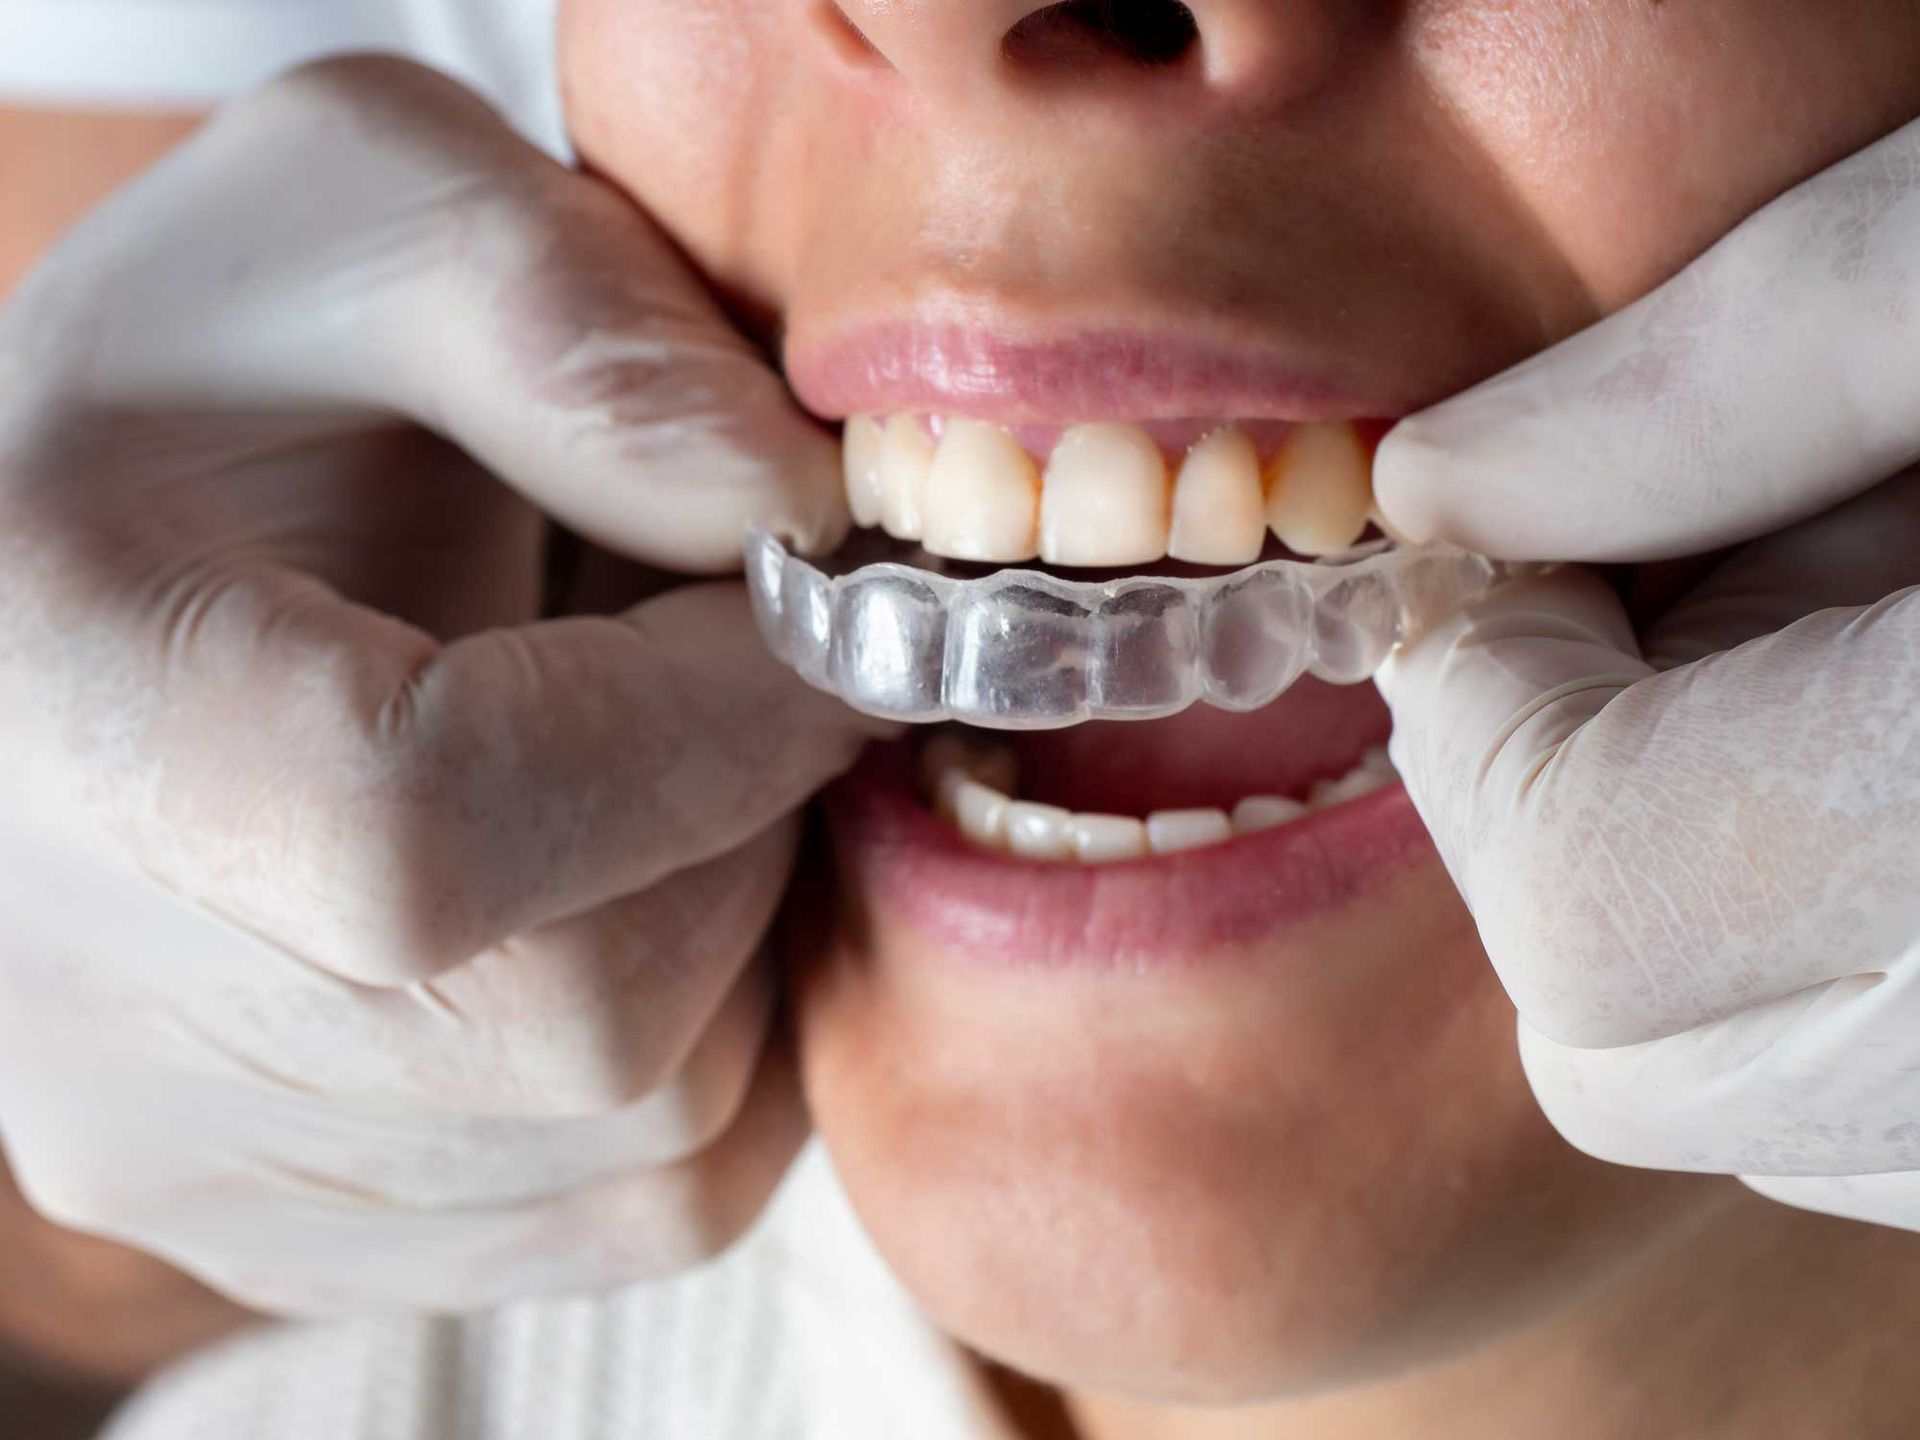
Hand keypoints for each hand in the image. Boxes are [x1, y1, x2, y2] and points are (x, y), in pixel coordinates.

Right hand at [0, 56, 882, 1314]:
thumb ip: (582, 324)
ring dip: (748, 924)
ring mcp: (187, 1151)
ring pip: (650, 1137)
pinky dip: (716, 1035)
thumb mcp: (371, 197)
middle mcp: (81, 994)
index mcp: (61, 694)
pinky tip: (630, 880)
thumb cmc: (233, 368)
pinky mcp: (294, 1227)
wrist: (109, 556)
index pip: (427, 827)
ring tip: (655, 758)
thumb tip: (805, 531)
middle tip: (744, 673)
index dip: (709, 727)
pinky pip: (635, 1204)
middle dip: (754, 822)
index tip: (822, 610)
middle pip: (585, 1025)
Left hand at [1371, 116, 1919, 1229]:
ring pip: (1737, 1092)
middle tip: (1680, 579)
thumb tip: (1448, 487)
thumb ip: (1709, 386)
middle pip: (1622, 1035)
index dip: (1491, 707)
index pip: (1583, 892)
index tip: (1515, 551)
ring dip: (1696, 872)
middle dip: (1570, 797)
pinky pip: (1879, 1110)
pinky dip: (1830, 942)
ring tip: (1870, 643)